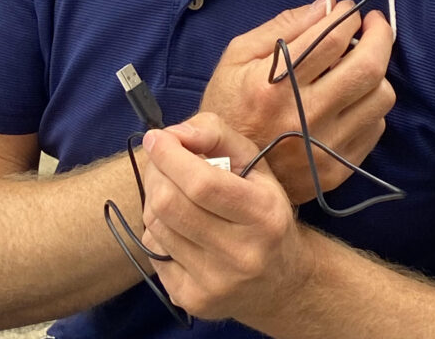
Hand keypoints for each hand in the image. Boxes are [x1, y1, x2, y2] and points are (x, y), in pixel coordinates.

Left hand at [141, 112, 312, 326]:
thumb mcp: (254, 162)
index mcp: (263, 214)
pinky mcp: (193, 300)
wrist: (281, 281)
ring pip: (156, 225)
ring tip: (173, 191)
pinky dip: (158, 228)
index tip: (156, 137)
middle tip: (161, 161)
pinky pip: (153, 250)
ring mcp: (215, 283)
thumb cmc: (263, 209)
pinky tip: (178, 224)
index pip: (201, 183)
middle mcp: (241, 255)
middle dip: (157, 173)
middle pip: (170, 204)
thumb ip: (215, 134)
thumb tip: (172, 135)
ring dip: (154, 198)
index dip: (170, 156)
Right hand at [200, 0, 394, 203]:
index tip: (349, 9)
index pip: (330, 39)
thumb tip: (326, 5)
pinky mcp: (339, 170)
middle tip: (374, 23)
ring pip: (380, 97)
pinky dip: (369, 103)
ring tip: (360, 62)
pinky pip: (375, 126)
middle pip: (367, 67)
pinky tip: (351, 96)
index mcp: (274, 84)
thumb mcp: (237, 57)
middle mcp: (305, 116)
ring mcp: (325, 147)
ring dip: (377, 71)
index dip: (347, 16)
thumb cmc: (228, 107)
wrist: (226, 175)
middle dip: (380, 35)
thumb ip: (282, 27)